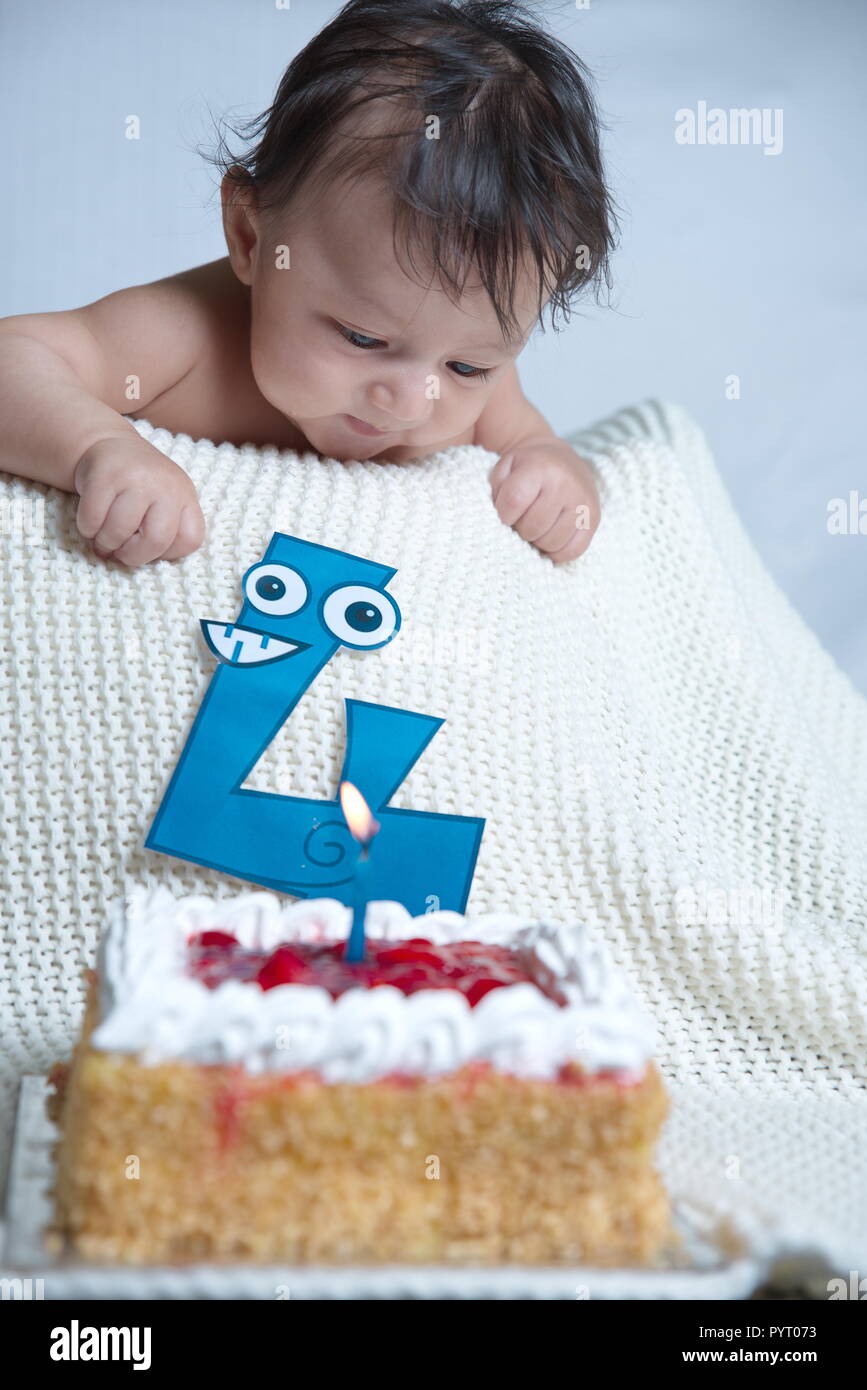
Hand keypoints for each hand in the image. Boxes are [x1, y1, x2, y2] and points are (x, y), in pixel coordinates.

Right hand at [73, 435, 205, 565]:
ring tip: (102, 537)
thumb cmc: (139, 488)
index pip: (190, 540)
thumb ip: (164, 532)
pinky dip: (87, 529)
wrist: (111, 446)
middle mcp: (166, 485)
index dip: (167, 554)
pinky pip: (92, 519)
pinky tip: (91, 522)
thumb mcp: (165, 504)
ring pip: (119, 531)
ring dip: (105, 544)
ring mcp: (136, 478)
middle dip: (132, 556)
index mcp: (186, 497)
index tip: (148, 547)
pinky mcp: (105, 474)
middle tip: (118, 552)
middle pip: (156, 541)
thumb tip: (138, 561)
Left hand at [489, 440, 599, 562]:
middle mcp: (565, 484)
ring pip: (552, 542)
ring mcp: (582, 503)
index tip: (504, 514)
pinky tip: (549, 539)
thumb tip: (502, 521)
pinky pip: (574, 551)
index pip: (514, 500)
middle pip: (533, 526)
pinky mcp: (594, 519)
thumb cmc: (525, 468)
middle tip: (521, 519)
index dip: (503, 514)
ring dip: (537, 541)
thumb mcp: (505, 467)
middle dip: (520, 529)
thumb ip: (497, 490)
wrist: (558, 457)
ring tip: (535, 527)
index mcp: (540, 467)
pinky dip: (557, 552)